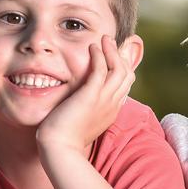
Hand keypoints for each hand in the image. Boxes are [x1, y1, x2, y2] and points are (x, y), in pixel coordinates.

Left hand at [37, 35, 134, 150]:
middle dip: (122, 56)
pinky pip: (102, 69)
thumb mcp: (82, 121)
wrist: (60, 149)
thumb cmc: (65, 138)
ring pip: (119, 70)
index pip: (125, 86)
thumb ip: (87, 109)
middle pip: (127, 75)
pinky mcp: (91, 96)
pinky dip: (100, 55)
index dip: (123, 69)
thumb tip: (81, 102)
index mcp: (111, 111)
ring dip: (113, 51)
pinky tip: (93, 46)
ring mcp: (104, 100)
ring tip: (105, 39)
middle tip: (112, 43)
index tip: (114, 57)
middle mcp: (112, 104)